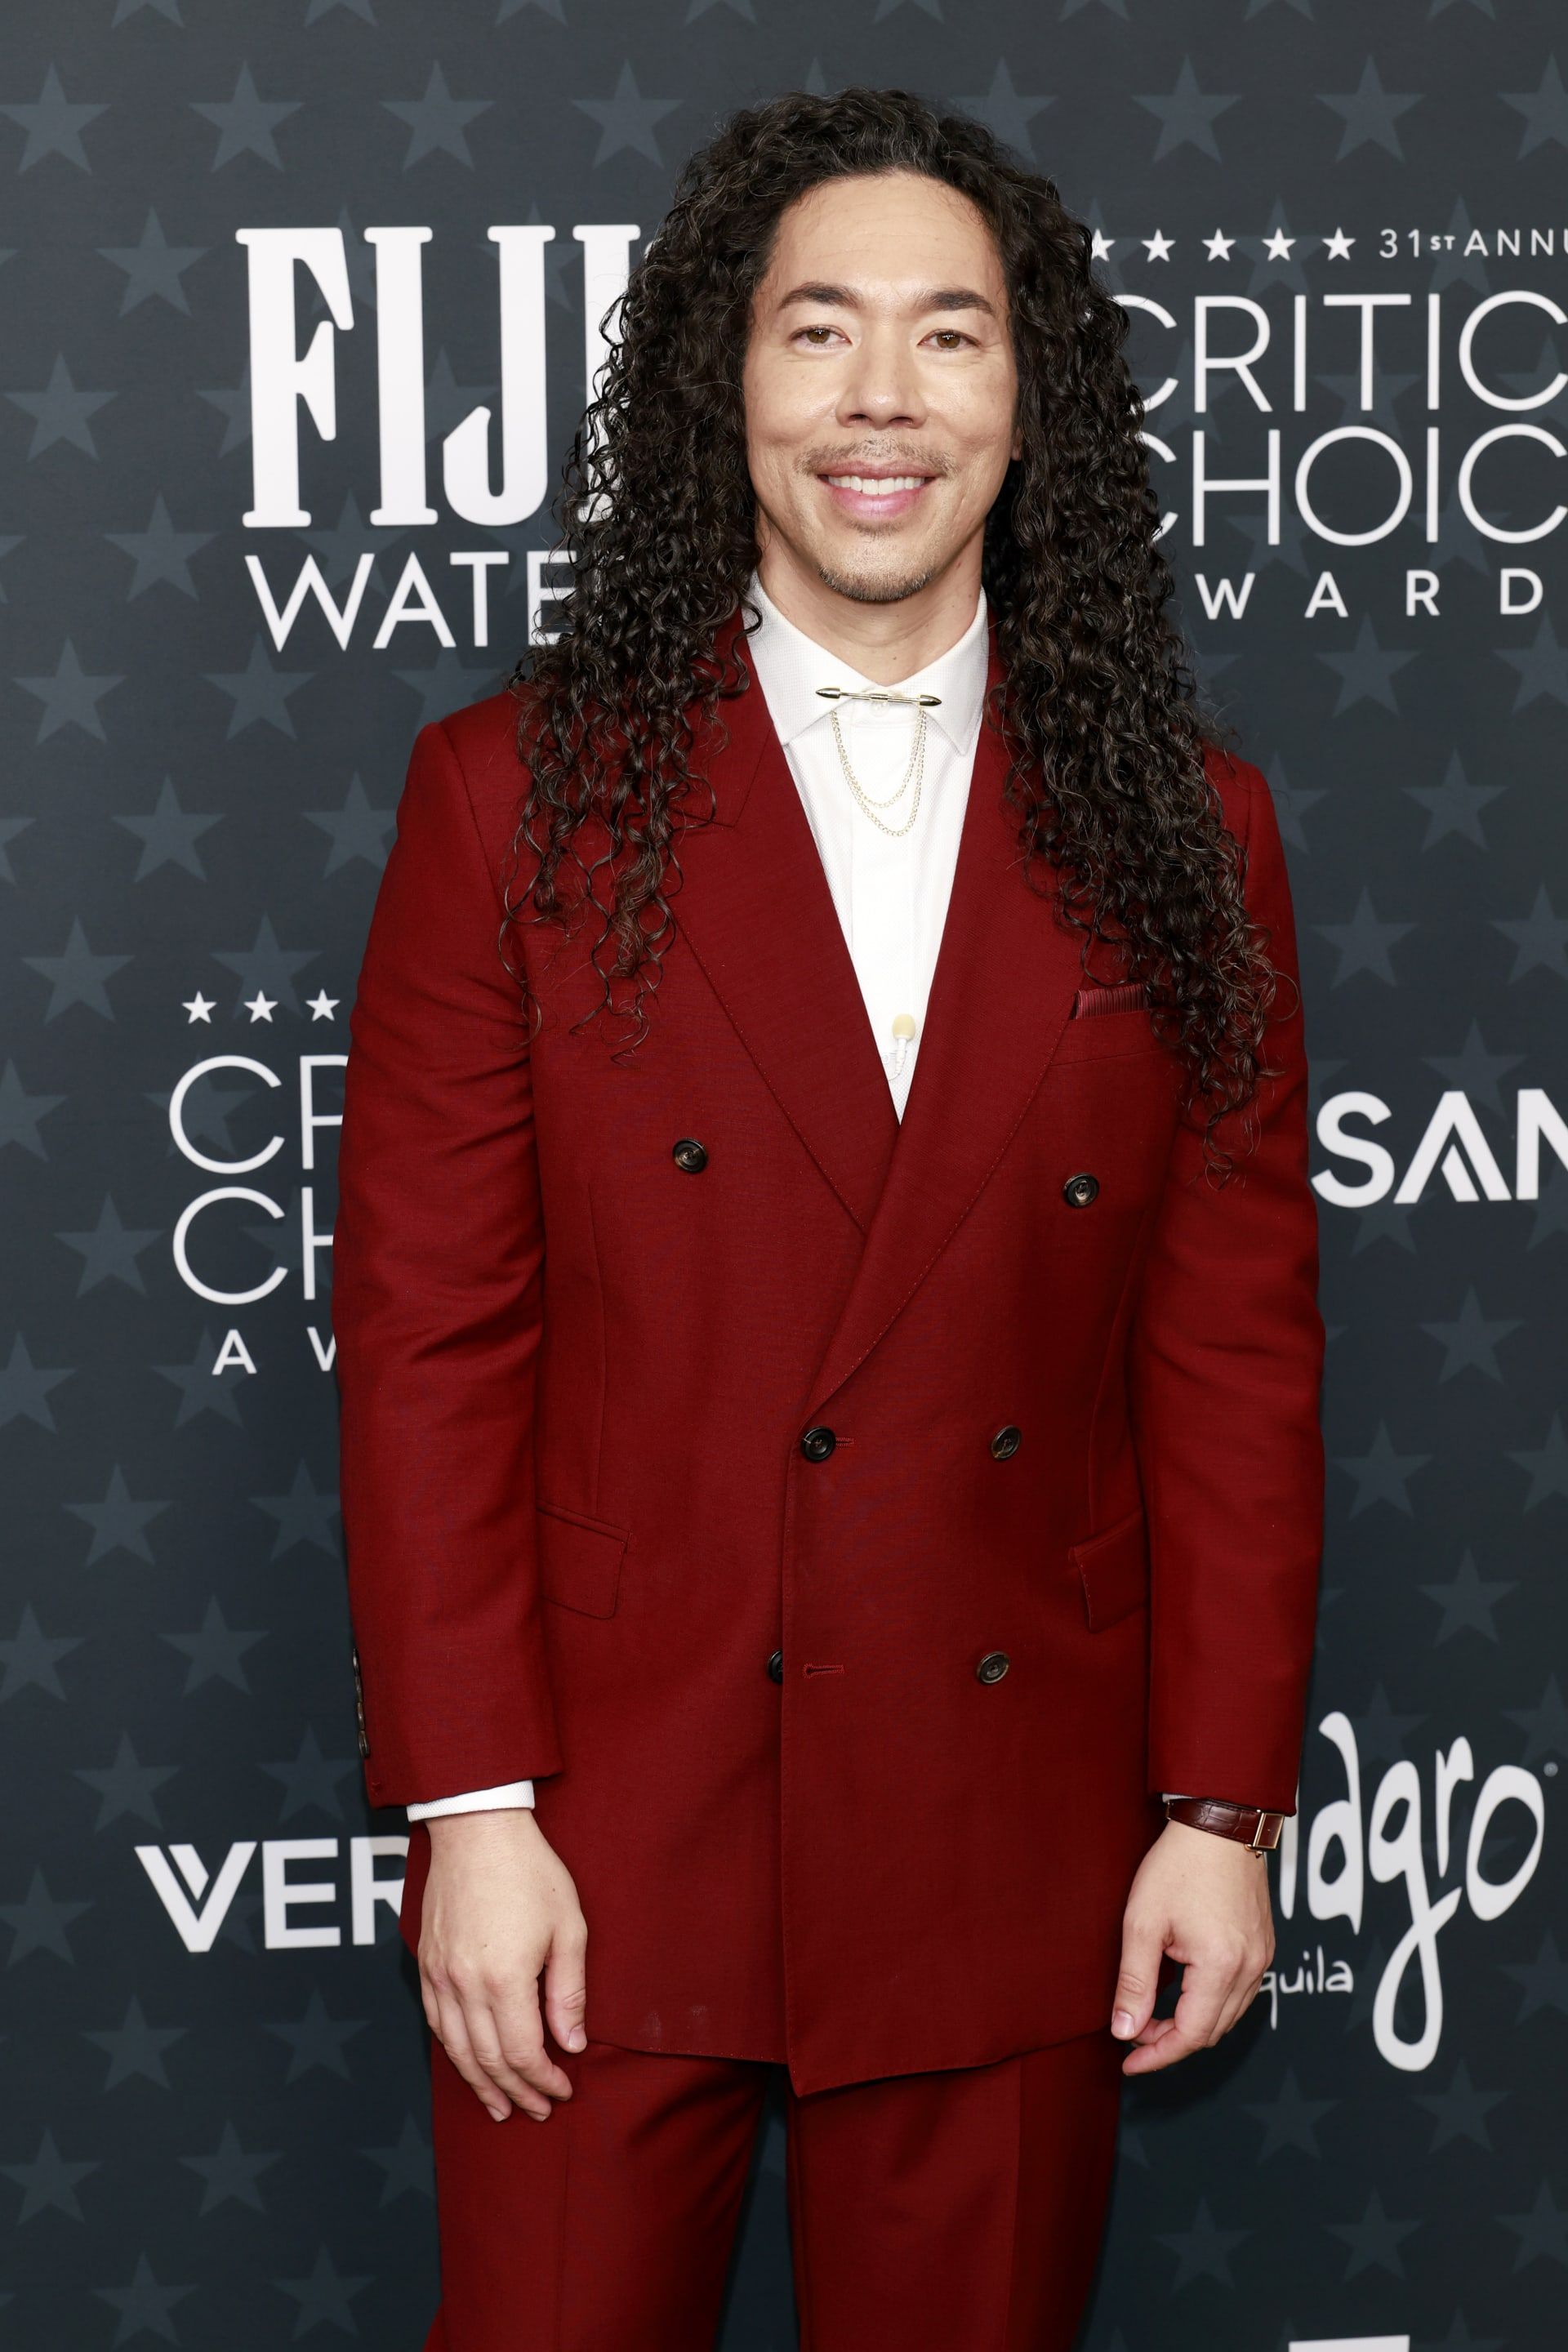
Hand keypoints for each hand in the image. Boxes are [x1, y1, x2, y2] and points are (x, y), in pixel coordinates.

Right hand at [418, 1808, 586, 2121]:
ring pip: (456, 2049)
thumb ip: (569, 1992)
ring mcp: (439, 1976)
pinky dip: (454, 2052)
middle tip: (537, 2109)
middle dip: (515, 2091)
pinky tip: (469, 2063)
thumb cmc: (530, 1872)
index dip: (542, 2079)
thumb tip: (572, 2044)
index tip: (562, 2090)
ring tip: (501, 2106)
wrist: (477, 1829)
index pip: (522, 2053)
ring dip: (480, 2083)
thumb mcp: (568, 1927)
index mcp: (505, 1978)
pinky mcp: (426, 1964)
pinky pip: (436, 2023)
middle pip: (488, 2060)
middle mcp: (464, 1985)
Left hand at [1109, 1818, 1273, 2074]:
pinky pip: (1239, 1993)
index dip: (1157, 2055)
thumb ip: (1133, 1981)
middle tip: (1133, 2032)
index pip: (1191, 2035)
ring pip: (1228, 2015)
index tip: (1128, 2062)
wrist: (1220, 1822)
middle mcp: (1251, 1968)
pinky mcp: (1264, 1946)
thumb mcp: (1142, 1923)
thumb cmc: (1178, 1865)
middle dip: (1170, 2040)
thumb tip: (1124, 2030)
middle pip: (1212, 2031)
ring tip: (1151, 2013)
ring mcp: (1263, 1957)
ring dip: (1191, 2023)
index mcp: (1221, 1966)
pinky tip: (1181, 1991)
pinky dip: (1210, 2003)